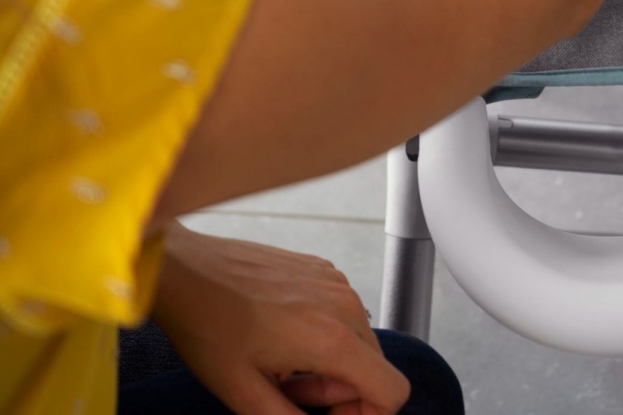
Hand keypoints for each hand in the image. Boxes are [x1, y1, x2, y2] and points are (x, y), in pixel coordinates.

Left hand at [151, 224, 409, 414]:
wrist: (187, 272)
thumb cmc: (209, 327)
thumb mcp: (246, 397)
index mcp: (333, 337)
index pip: (392, 390)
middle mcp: (345, 303)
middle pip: (375, 367)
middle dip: (340, 393)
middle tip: (291, 396)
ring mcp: (336, 281)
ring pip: (359, 341)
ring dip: (331, 366)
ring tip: (282, 368)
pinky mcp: (323, 270)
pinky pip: (344, 314)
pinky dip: (325, 336)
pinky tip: (281, 339)